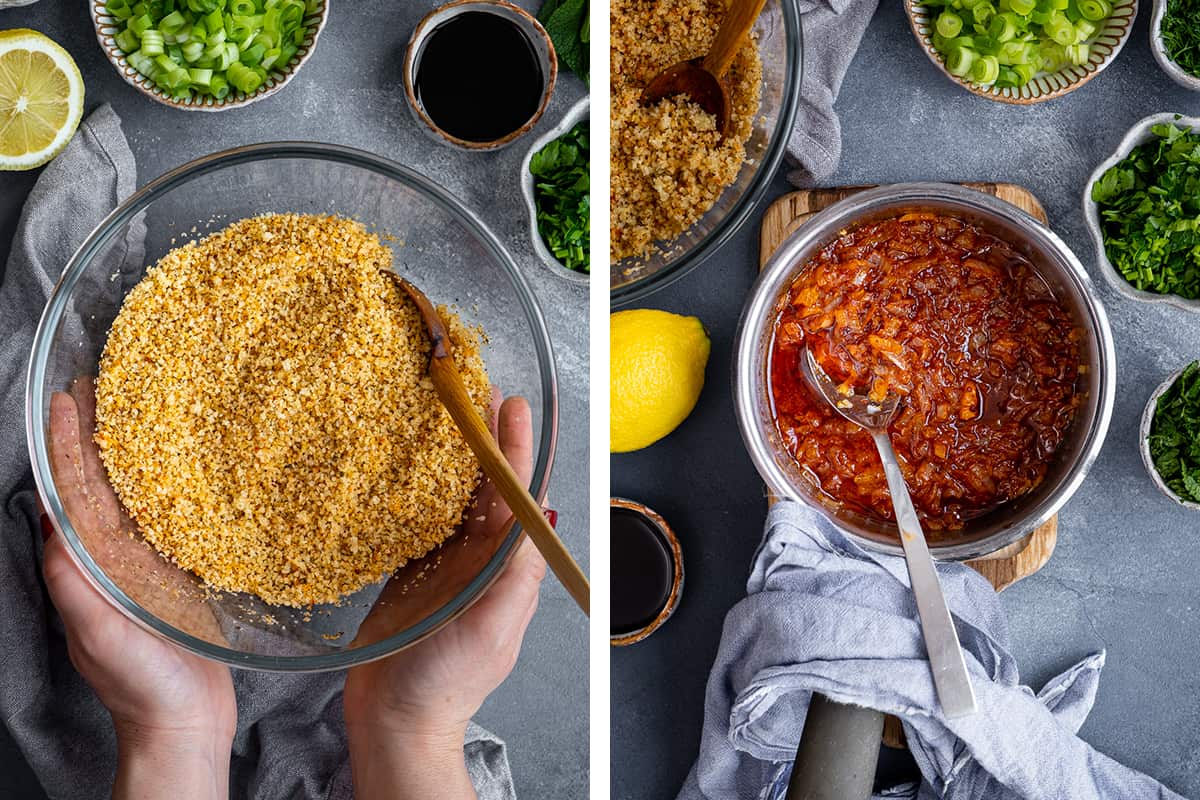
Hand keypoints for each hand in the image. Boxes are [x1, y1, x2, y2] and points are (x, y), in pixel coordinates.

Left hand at [44, 386, 234, 799]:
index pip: (72, 492)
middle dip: (97, 436)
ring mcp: (147, 567)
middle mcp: (113, 558)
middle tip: (103, 388)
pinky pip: (176, 522)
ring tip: (143, 413)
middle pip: (101, 485)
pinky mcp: (183, 577)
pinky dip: (176, 488)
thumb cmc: (140, 685)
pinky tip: (190, 466)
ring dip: (134, 453)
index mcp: (87, 565)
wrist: (185, 724)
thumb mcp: (97, 634)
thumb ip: (75, 583)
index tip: (69, 401)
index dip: (68, 445)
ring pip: (137, 498)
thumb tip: (55, 522)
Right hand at [343, 393, 546, 799]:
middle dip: (485, 439)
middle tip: (475, 390)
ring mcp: (446, 562)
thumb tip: (545, 517)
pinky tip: (406, 459)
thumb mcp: (490, 627)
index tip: (511, 406)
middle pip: (486, 486)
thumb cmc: (447, 682)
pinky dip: (416, 486)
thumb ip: (515, 573)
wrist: (397, 721)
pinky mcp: (411, 569)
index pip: (517, 495)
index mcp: (506, 566)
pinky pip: (418, 517)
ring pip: (453, 496)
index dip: (515, 449)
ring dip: (452, 456)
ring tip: (444, 411)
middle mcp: (480, 558)